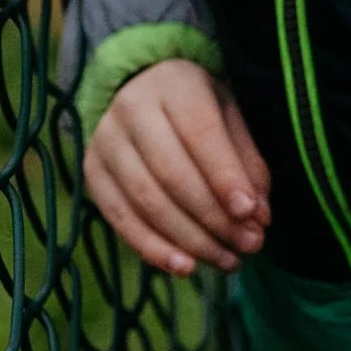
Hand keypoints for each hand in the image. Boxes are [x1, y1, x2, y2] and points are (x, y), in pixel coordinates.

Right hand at [83, 58, 271, 275]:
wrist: (139, 90)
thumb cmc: (196, 108)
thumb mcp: (229, 116)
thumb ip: (246, 163)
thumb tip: (258, 217)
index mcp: (173, 83)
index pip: (199, 131)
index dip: (224, 175)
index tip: (251, 213)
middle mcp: (130, 107)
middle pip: (172, 173)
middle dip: (214, 217)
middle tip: (250, 245)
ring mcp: (105, 140)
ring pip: (147, 200)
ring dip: (191, 240)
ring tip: (228, 260)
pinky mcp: (92, 171)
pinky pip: (120, 218)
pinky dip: (153, 248)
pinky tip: (185, 267)